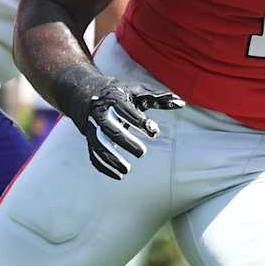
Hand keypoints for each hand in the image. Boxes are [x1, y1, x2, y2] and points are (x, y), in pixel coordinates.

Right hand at [57, 68, 183, 180]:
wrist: (83, 92)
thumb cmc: (118, 92)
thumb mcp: (137, 90)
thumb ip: (158, 98)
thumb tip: (181, 103)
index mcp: (113, 98)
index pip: (125, 110)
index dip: (138, 121)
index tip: (153, 131)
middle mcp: (99, 113)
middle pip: (109, 128)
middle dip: (124, 141)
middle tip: (142, 153)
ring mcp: (92, 127)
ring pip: (98, 145)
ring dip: (111, 158)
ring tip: (127, 169)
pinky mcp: (89, 139)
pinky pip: (93, 155)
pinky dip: (103, 167)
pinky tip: (118, 176)